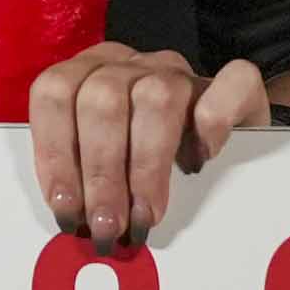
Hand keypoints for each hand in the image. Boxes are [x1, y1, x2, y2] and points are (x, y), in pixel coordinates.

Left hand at [25, 42, 267, 247]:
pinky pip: (230, 83)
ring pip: (156, 97)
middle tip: (107, 225)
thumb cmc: (147, 160)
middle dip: (101, 173)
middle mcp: (130, 64)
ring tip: (144, 215)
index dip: (55, 153)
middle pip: (102, 100)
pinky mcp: (234, 84)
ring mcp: (180, 71)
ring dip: (145, 167)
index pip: (55, 93)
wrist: (228, 143)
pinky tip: (200, 163)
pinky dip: (213, 123)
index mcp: (88, 73)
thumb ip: (80, 176)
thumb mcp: (103, 162)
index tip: (66, 206)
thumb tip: (68, 218)